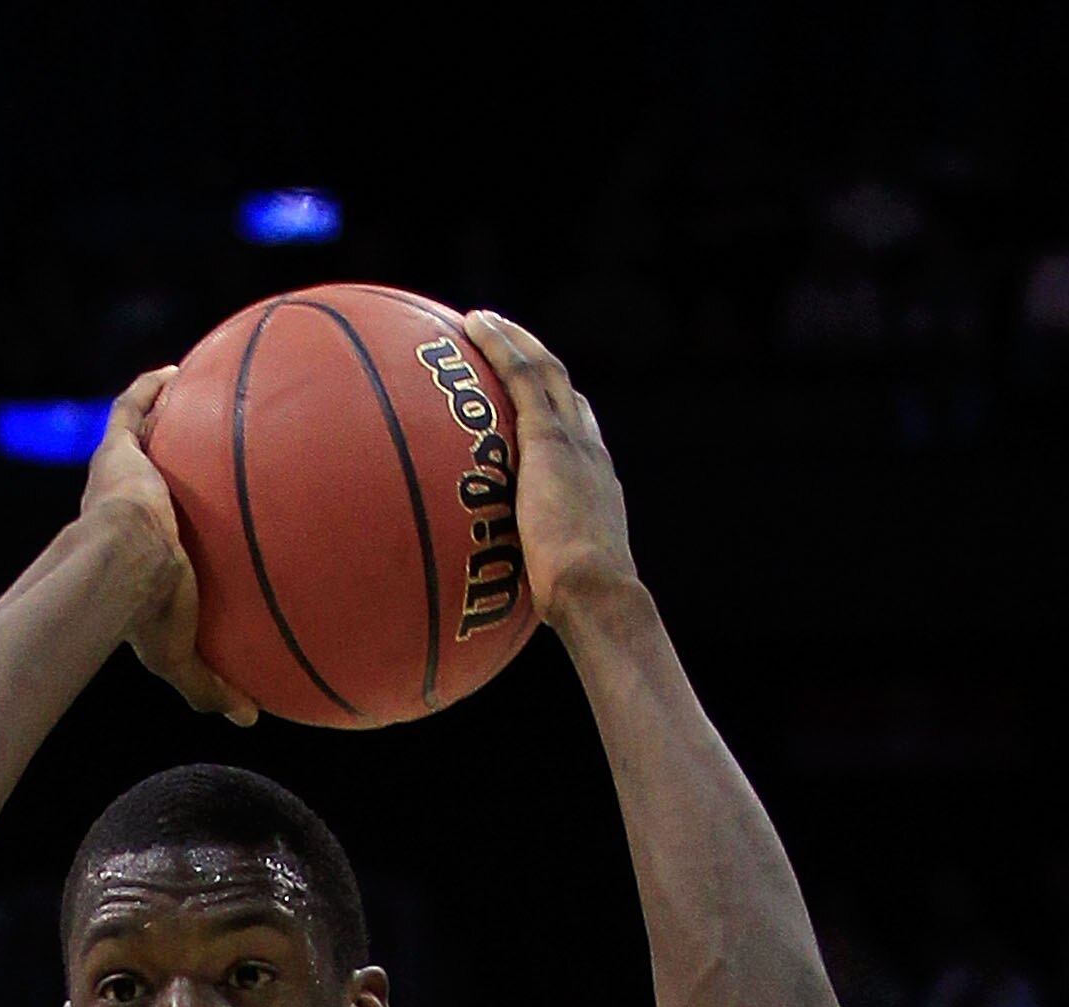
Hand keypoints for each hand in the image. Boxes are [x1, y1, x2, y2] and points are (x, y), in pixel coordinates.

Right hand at [82, 371, 258, 729]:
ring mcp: (118, 477)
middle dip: (166, 465)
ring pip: (138, 439)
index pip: (151, 534)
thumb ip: (212, 683)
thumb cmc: (143, 613)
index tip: (194, 521)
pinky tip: (178, 370)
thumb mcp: (180, 653)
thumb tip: (250, 717)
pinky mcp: (116, 448)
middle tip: (198, 455)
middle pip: (145, 482)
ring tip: (191, 396)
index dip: (168, 527)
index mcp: (133, 554)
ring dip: (158, 418)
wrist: (117, 568)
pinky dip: (151, 387)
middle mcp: (121, 510)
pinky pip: (132, 406)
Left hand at [460, 313, 635, 627]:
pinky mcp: (550, 439)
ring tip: (480, 322)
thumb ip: (527, 587)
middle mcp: (590, 453)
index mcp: (595, 485)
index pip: (579, 437)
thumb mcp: (552, 593)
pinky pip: (521, 375)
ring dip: (515, 340)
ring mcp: (573, 441)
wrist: (596, 591)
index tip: (535, 406)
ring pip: (545, 371)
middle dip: (537, 364)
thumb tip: (491, 622)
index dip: (558, 413)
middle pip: (565, 393)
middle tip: (506, 347)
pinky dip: (500, 345)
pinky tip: (471, 324)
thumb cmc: (577, 610)